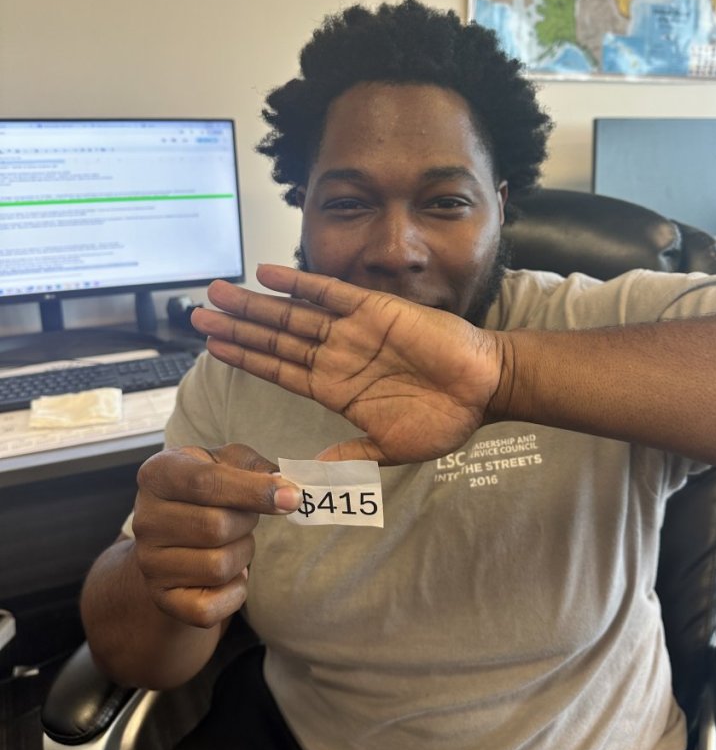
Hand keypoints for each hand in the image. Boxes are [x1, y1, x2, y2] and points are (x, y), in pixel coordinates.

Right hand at [132, 443, 299, 627]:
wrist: (175, 534)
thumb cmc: (209, 491)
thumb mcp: (228, 463)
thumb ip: (258, 468)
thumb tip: (288, 489)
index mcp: (159, 474)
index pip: (207, 482)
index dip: (254, 491)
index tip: (292, 498)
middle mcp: (145, 518)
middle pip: (217, 527)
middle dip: (247, 524)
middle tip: (243, 519)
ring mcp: (149, 561)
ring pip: (219, 567)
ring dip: (242, 555)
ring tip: (231, 543)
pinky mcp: (162, 598)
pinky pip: (210, 608)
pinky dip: (234, 592)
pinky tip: (228, 574)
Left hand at [192, 266, 506, 464]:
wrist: (484, 388)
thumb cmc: (443, 420)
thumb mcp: (389, 449)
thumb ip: (348, 456)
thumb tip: (309, 475)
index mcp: (334, 389)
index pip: (278, 369)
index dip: (245, 357)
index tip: (212, 346)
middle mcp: (336, 356)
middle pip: (275, 338)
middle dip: (236, 326)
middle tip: (196, 313)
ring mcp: (352, 331)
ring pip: (292, 314)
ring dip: (255, 303)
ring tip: (218, 292)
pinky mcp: (373, 309)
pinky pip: (328, 292)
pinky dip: (298, 283)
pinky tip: (267, 273)